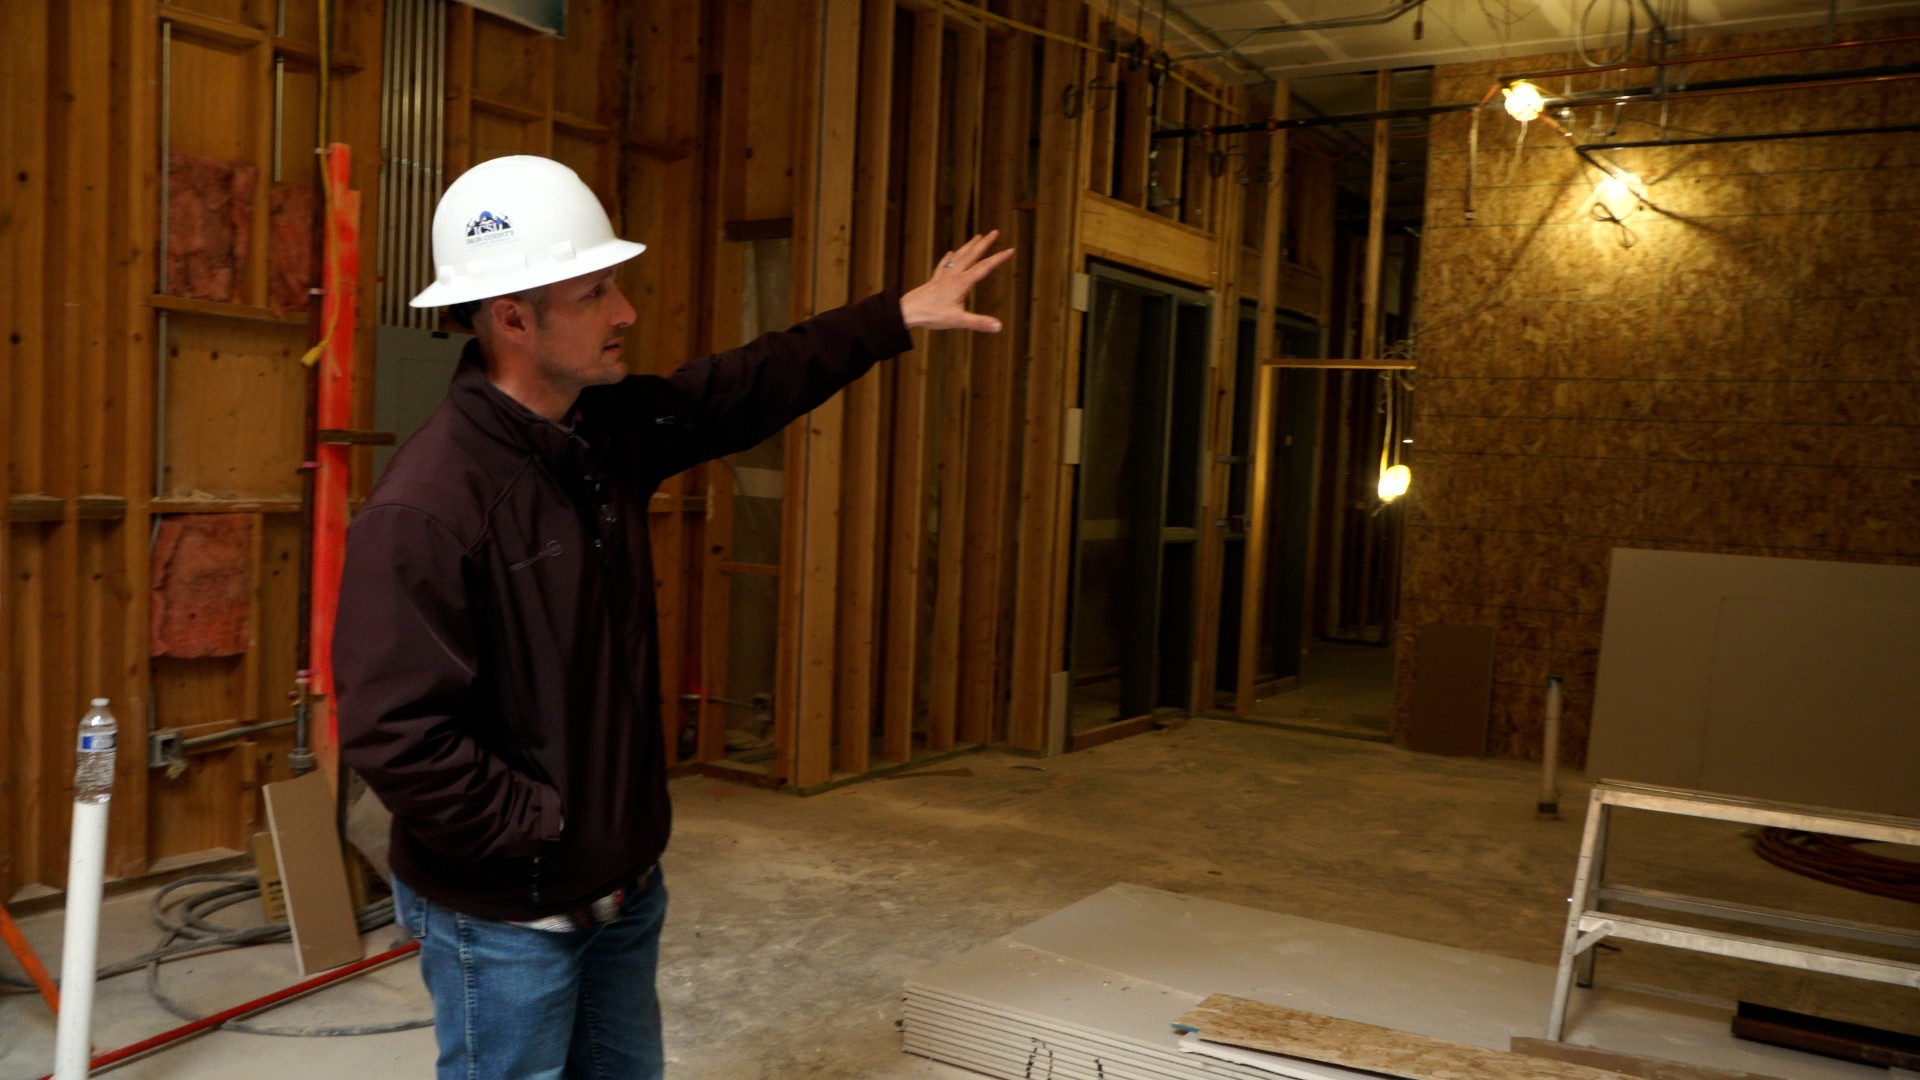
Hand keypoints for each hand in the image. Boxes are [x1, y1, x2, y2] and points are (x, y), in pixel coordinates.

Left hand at [899, 230, 1014, 332]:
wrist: (908, 310)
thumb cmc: (932, 315)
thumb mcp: (958, 320)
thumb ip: (979, 322)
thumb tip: (999, 326)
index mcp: (962, 282)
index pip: (985, 267)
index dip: (999, 258)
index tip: (1011, 250)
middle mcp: (954, 275)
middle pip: (972, 255)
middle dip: (985, 244)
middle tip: (995, 232)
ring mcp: (944, 275)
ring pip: (959, 255)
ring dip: (970, 246)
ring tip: (978, 236)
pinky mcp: (935, 280)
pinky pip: (944, 264)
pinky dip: (950, 257)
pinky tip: (950, 253)